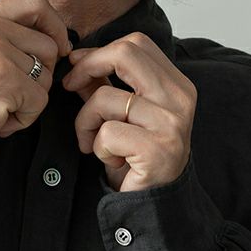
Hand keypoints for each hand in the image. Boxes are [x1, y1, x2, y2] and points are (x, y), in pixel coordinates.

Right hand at [0, 0, 70, 189]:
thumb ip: (3, 38)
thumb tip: (55, 38)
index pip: (35, 2)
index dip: (55, 27)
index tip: (57, 50)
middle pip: (48, 43)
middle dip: (42, 76)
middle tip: (10, 95)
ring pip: (47, 75)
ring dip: (29, 101)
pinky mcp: (2, 80)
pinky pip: (40, 101)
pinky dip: (24, 119)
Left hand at [61, 32, 196, 192]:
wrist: (156, 205)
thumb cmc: (138, 159)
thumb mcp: (123, 115)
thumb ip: (105, 84)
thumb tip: (78, 58)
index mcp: (177, 85)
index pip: (136, 44)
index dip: (99, 51)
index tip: (76, 68)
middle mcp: (180, 99)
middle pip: (125, 53)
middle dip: (87, 67)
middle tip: (70, 87)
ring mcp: (171, 124)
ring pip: (105, 98)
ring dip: (86, 122)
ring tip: (96, 144)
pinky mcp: (157, 149)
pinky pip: (107, 133)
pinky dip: (98, 148)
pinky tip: (112, 161)